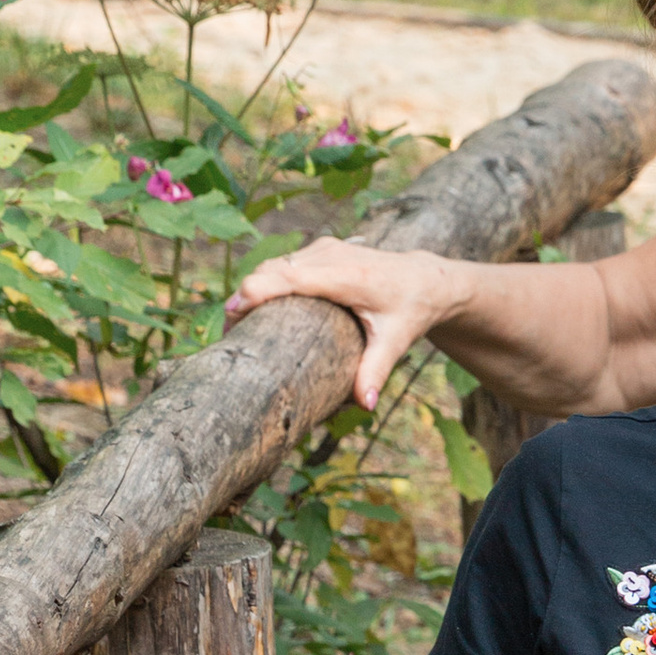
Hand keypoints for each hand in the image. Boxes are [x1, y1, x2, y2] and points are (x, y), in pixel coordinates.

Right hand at [224, 240, 464, 414]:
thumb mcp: (396, 342)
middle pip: (272, 269)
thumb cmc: (410, 310)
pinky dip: (267, 283)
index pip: (288, 277)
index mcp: (346, 275)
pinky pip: (284, 263)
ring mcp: (323, 248)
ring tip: (237, 327)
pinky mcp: (320, 250)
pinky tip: (257, 311)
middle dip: (245, 297)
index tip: (232, 317)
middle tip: (228, 336)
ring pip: (274, 264)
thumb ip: (375, 372)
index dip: (255, 293)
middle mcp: (330, 255)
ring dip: (253, 290)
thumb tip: (364, 406)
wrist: (426, 279)